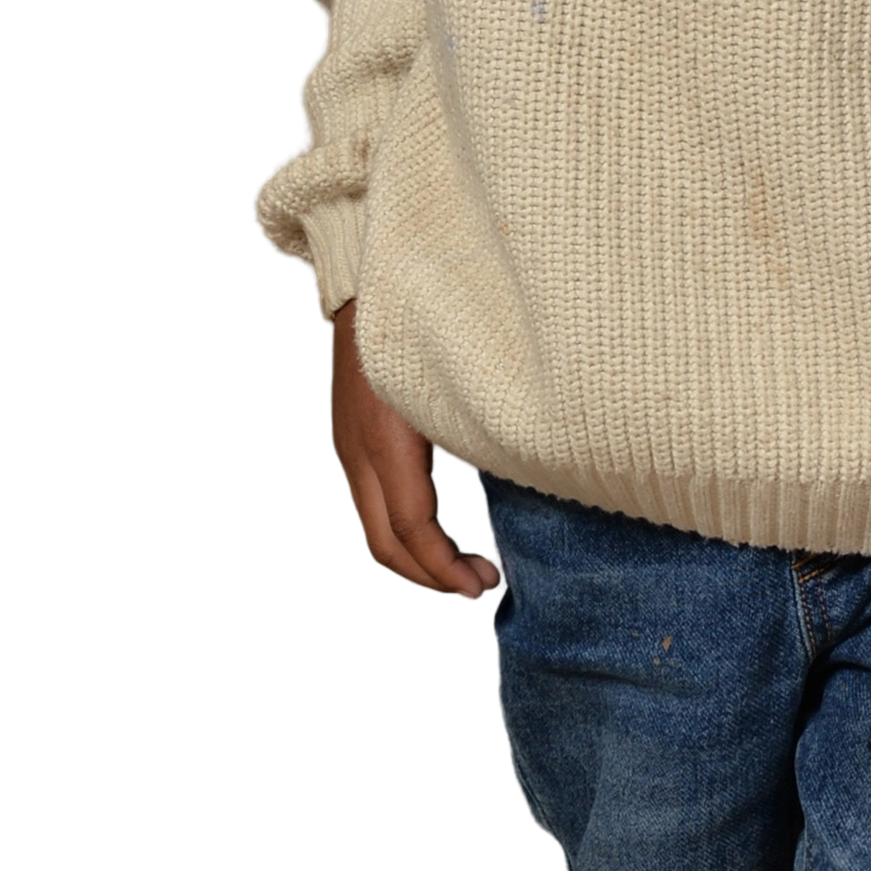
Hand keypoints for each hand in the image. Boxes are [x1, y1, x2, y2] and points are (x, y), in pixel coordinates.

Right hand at [326, 302, 501, 605]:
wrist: (366, 284)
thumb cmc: (420, 324)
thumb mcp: (454, 380)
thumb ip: (478, 427)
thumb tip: (520, 472)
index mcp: (386, 440)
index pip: (411, 527)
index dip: (446, 566)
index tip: (485, 583)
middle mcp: (359, 453)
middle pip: (386, 544)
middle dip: (432, 576)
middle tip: (481, 585)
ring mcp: (349, 449)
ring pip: (375, 529)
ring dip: (419, 558)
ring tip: (466, 565)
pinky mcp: (352, 442)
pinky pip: (373, 504)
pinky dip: (405, 530)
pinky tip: (441, 527)